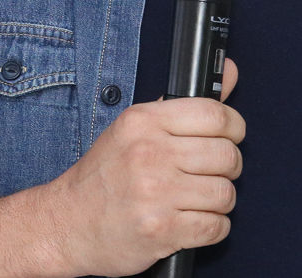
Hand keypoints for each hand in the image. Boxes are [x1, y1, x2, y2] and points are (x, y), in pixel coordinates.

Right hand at [42, 58, 242, 276]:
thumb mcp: (135, 128)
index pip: (215, 114)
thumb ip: (185, 105)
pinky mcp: (161, 230)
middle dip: (229, 167)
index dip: (235, 126)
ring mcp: (155, 194)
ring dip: (221, 201)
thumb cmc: (104, 176)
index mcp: (143, 121)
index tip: (232, 136)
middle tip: (215, 173)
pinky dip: (214, 227)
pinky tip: (196, 221)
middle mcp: (149, 153)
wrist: (66, 224)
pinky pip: (215, 227)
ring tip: (201, 200)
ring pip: (225, 193)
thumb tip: (231, 71)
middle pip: (226, 155)